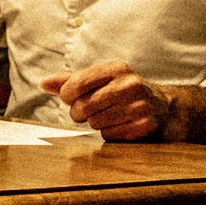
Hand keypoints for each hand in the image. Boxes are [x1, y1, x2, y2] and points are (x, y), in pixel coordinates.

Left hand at [40, 61, 172, 141]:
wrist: (162, 107)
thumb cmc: (121, 92)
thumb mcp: (99, 80)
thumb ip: (70, 81)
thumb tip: (43, 83)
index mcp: (116, 68)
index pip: (76, 83)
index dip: (67, 95)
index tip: (71, 97)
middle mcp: (130, 84)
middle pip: (83, 106)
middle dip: (80, 112)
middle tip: (90, 110)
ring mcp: (139, 106)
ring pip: (95, 123)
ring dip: (96, 123)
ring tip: (109, 115)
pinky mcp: (144, 126)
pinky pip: (109, 135)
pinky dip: (109, 133)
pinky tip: (121, 124)